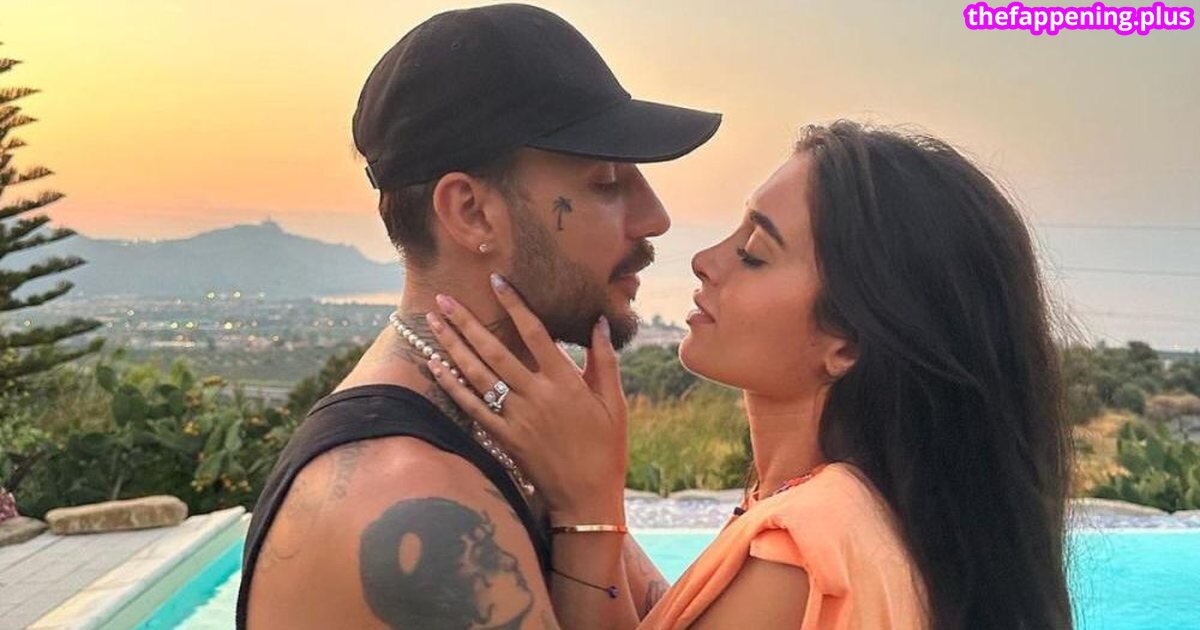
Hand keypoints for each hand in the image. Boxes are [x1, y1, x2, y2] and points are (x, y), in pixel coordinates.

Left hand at [424, 273, 628, 525]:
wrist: (587, 498)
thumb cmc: (605, 449)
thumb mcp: (613, 403)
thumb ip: (604, 361)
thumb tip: (599, 324)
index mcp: (566, 383)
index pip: (536, 334)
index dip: (515, 305)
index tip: (497, 281)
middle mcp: (537, 397)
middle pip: (495, 351)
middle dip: (467, 323)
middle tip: (444, 299)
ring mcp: (517, 418)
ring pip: (478, 376)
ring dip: (453, 347)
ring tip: (434, 323)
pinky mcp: (504, 438)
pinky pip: (472, 408)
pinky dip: (453, 386)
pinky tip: (436, 366)